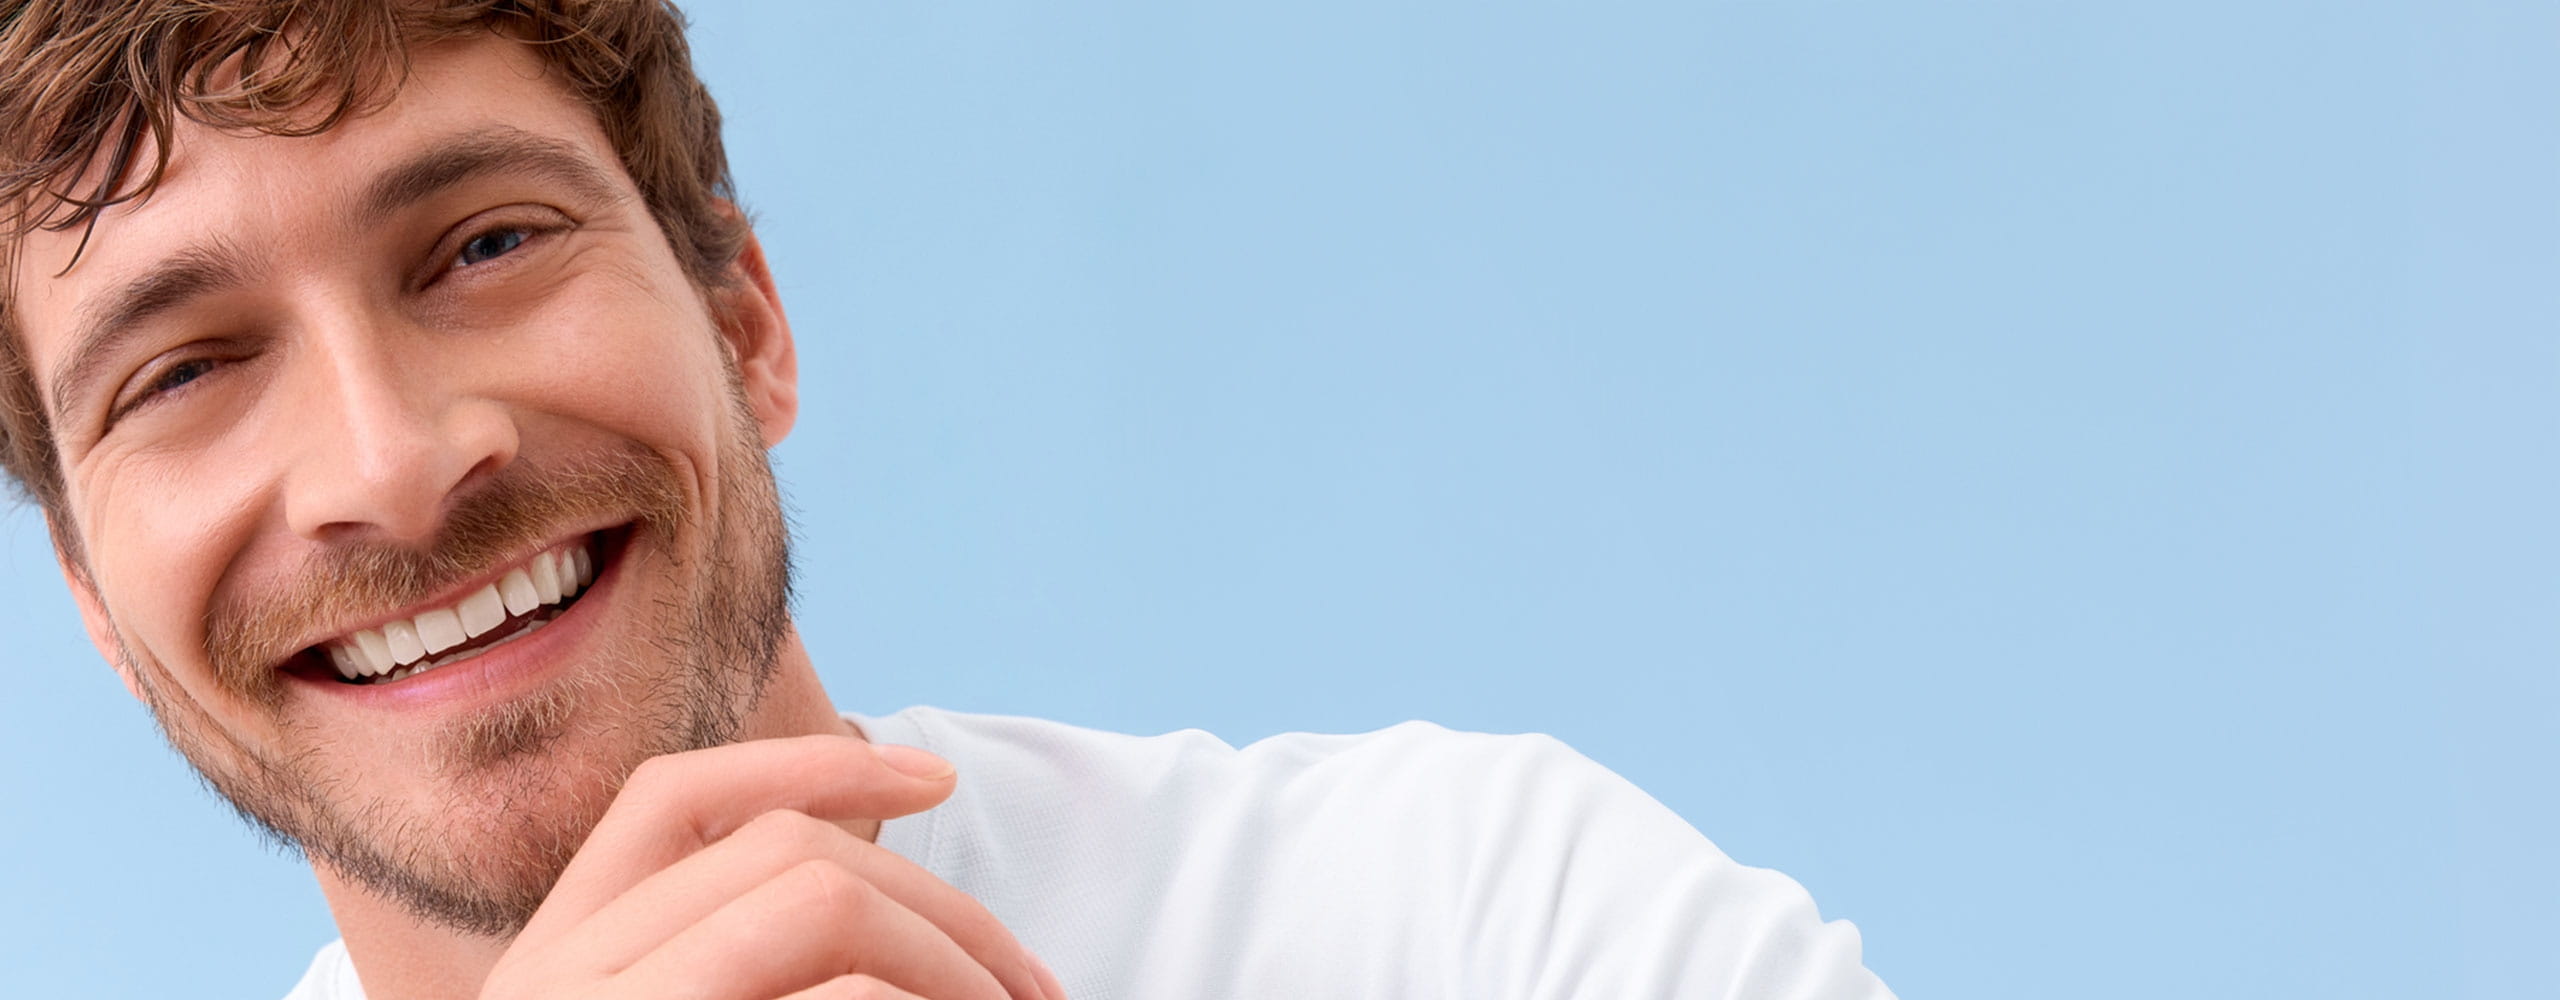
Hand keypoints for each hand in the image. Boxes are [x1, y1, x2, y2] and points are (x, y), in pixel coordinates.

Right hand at [479, 735, 1065, 999]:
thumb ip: (735, 957)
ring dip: (949, 963)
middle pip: (784, 852)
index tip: (936, 776)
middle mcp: (551, 977)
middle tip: (1031, 991)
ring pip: (821, 902)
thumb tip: (889, 886)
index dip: (814, 765)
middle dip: (940, 908)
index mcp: (553, 963)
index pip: (674, 798)